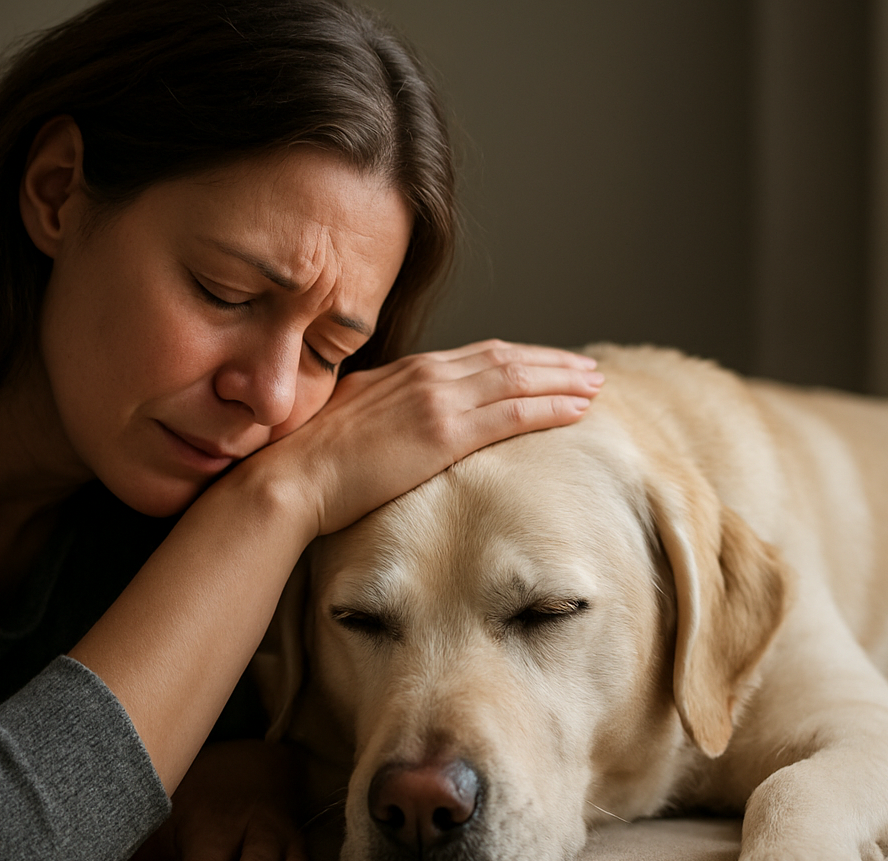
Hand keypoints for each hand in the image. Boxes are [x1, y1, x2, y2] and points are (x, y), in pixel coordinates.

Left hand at [114, 739, 312, 860]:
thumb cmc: (192, 812)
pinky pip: (299, 857)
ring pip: (266, 853)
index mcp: (197, 825)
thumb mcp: (162, 825)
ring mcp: (265, 833)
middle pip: (227, 851)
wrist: (248, 767)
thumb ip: (129, 857)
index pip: (193, 854)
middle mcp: (232, 826)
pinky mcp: (292, 843)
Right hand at [250, 339, 602, 535]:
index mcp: (404, 372)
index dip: (520, 357)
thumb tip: (399, 427)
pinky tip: (577, 410)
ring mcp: (436, 401)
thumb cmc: (310, 461)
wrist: (293, 478)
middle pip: (506, 358)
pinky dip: (549, 407)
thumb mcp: (350, 421)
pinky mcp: (443, 434)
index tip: (549, 363)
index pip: (477, 355)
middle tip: (588, 369)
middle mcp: (425, 376)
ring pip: (517, 379)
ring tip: (595, 385)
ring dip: (561, 380)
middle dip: (552, 362)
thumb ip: (383, 413)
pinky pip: (511, 414)